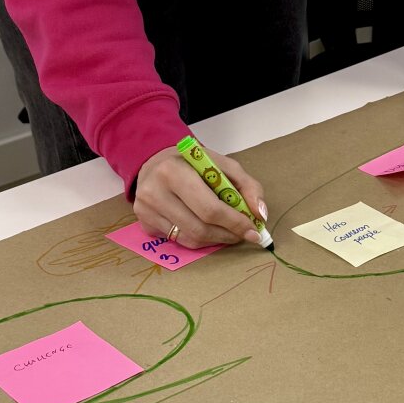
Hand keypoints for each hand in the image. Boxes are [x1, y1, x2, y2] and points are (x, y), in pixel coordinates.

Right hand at [134, 145, 266, 247]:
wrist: (155, 161)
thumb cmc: (192, 163)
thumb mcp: (222, 164)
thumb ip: (247, 185)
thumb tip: (260, 214)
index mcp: (174, 171)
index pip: (209, 208)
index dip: (235, 223)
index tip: (253, 230)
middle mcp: (154, 192)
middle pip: (199, 228)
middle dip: (228, 234)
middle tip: (244, 234)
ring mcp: (146, 211)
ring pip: (189, 239)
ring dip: (216, 240)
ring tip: (229, 232)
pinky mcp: (144, 224)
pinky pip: (178, 241)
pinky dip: (199, 239)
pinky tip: (208, 229)